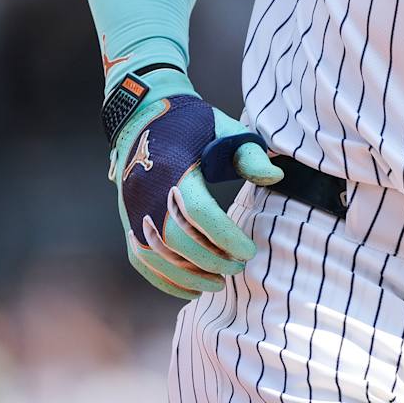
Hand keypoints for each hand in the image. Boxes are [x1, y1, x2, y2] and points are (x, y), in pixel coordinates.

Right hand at [107, 68, 283, 299]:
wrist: (144, 115)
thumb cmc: (194, 124)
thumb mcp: (225, 130)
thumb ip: (250, 155)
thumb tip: (275, 178)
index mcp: (174, 168)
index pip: (198, 213)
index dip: (225, 237)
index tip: (249, 251)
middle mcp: (147, 191)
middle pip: (175, 240)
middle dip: (210, 260)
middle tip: (238, 268)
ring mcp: (132, 208)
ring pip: (156, 256)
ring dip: (187, 277)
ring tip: (218, 284)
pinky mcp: (127, 219)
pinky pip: (140, 258)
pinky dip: (163, 279)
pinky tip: (190, 288)